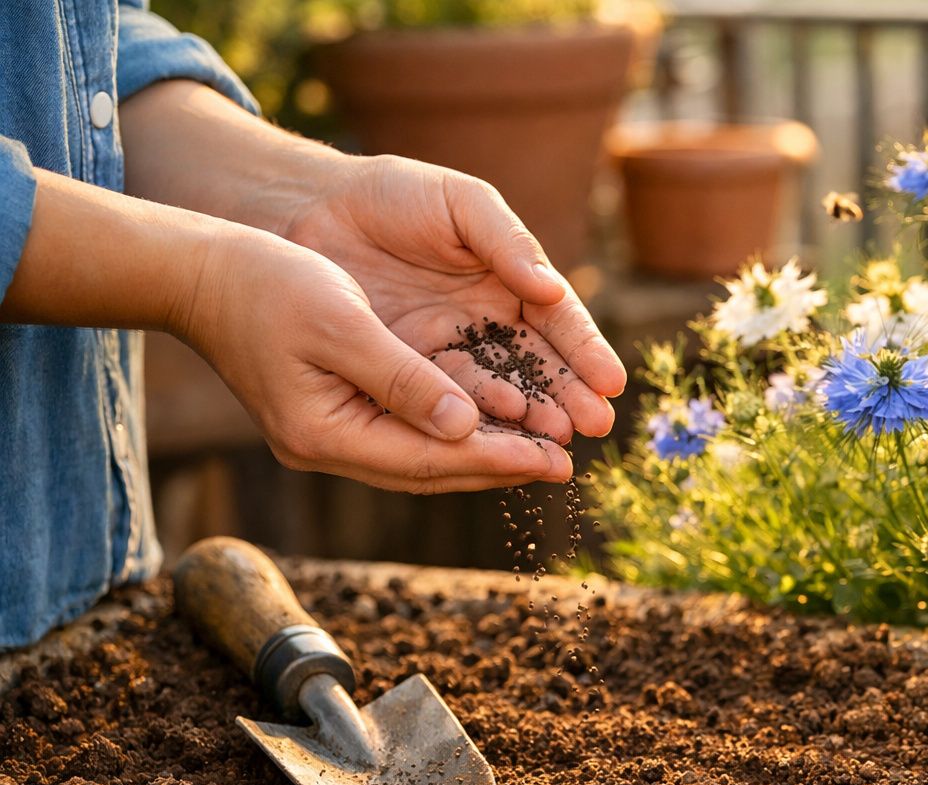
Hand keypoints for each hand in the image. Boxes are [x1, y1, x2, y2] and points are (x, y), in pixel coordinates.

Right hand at [178, 224, 576, 492]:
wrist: (199, 271)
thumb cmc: (265, 283)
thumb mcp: (340, 322)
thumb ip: (401, 377)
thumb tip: (465, 425)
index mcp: (324, 433)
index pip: (430, 462)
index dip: (498, 461)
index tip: (556, 460)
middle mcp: (328, 446)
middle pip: (431, 471)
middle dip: (500, 467)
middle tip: (566, 464)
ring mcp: (329, 434)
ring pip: (422, 457)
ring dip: (483, 453)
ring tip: (542, 450)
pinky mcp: (334, 413)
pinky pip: (407, 433)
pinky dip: (453, 430)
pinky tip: (492, 423)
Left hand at [280, 154, 626, 444]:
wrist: (310, 210)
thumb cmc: (393, 195)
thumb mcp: (460, 203)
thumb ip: (507, 242)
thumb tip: (551, 289)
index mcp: (512, 281)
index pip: (559, 323)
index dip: (586, 353)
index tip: (610, 382)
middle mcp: (487, 325)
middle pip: (537, 367)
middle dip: (568, 397)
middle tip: (595, 426)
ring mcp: (447, 354)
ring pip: (496, 393)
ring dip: (528, 418)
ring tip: (555, 440)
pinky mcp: (406, 375)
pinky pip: (442, 403)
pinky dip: (470, 423)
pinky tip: (495, 439)